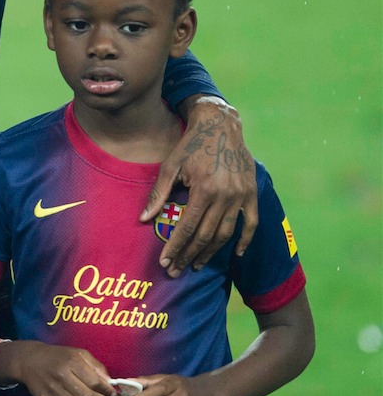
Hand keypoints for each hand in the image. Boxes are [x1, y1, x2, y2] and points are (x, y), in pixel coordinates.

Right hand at [12, 341, 111, 395]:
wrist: (30, 360)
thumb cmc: (59, 356)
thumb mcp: (78, 354)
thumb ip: (96, 366)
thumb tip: (110, 383)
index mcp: (72, 362)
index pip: (95, 382)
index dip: (107, 391)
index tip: (110, 393)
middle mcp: (61, 375)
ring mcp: (52, 389)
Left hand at [140, 99, 257, 276]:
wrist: (220, 126)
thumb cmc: (191, 145)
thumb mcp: (170, 166)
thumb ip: (159, 194)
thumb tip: (143, 219)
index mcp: (204, 189)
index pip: (187, 228)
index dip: (175, 247)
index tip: (165, 261)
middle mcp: (225, 195)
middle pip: (205, 235)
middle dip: (189, 255)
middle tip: (176, 270)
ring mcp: (241, 195)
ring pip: (226, 233)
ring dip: (211, 253)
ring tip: (197, 264)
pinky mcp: (251, 193)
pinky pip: (251, 223)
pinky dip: (244, 240)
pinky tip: (235, 254)